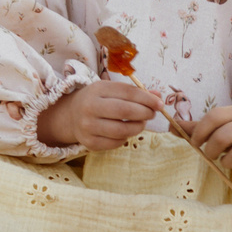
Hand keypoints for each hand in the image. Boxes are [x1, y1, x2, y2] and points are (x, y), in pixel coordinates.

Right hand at [37, 78, 160, 150]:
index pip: (128, 92)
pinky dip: (126, 137)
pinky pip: (116, 142)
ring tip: (140, 123)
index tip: (159, 104)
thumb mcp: (112, 91)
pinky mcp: (89, 142)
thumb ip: (135, 93)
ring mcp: (88, 126)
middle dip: (145, 113)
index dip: (147, 99)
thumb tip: (158, 96)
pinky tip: (125, 131)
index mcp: (97, 89)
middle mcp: (90, 107)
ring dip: (138, 127)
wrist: (71, 115)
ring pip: (123, 130)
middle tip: (152, 114)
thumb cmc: (98, 100)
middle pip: (125, 111)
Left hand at [185, 106, 231, 176]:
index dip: (200, 132)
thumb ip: (194, 128)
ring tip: (226, 161)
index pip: (213, 117)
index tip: (195, 143)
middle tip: (210, 155)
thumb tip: (170, 125)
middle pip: (223, 137)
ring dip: (226, 163)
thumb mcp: (216, 127)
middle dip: (211, 151)